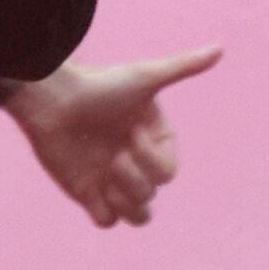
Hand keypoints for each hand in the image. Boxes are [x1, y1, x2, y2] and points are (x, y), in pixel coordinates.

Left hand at [1, 46, 221, 226]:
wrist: (48, 97)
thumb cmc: (97, 85)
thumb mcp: (142, 77)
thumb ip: (181, 67)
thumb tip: (219, 48)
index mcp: (154, 144)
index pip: (168, 173)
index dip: (151, 159)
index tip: (130, 132)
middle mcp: (136, 164)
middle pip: (153, 194)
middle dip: (136, 179)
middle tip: (114, 156)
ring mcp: (112, 180)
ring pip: (138, 215)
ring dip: (127, 203)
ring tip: (105, 178)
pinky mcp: (86, 192)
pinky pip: (106, 221)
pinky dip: (105, 213)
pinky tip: (92, 189)